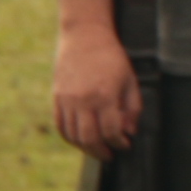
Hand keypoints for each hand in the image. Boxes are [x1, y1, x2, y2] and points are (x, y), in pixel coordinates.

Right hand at [52, 21, 140, 156]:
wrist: (84, 35)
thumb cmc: (110, 56)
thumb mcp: (129, 79)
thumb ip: (133, 107)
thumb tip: (130, 131)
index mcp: (105, 95)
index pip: (111, 130)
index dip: (119, 143)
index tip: (125, 145)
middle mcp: (83, 100)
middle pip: (90, 138)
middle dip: (101, 152)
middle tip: (110, 155)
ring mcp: (67, 99)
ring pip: (73, 135)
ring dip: (85, 148)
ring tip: (96, 150)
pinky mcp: (57, 97)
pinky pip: (60, 125)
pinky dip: (69, 137)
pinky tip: (79, 140)